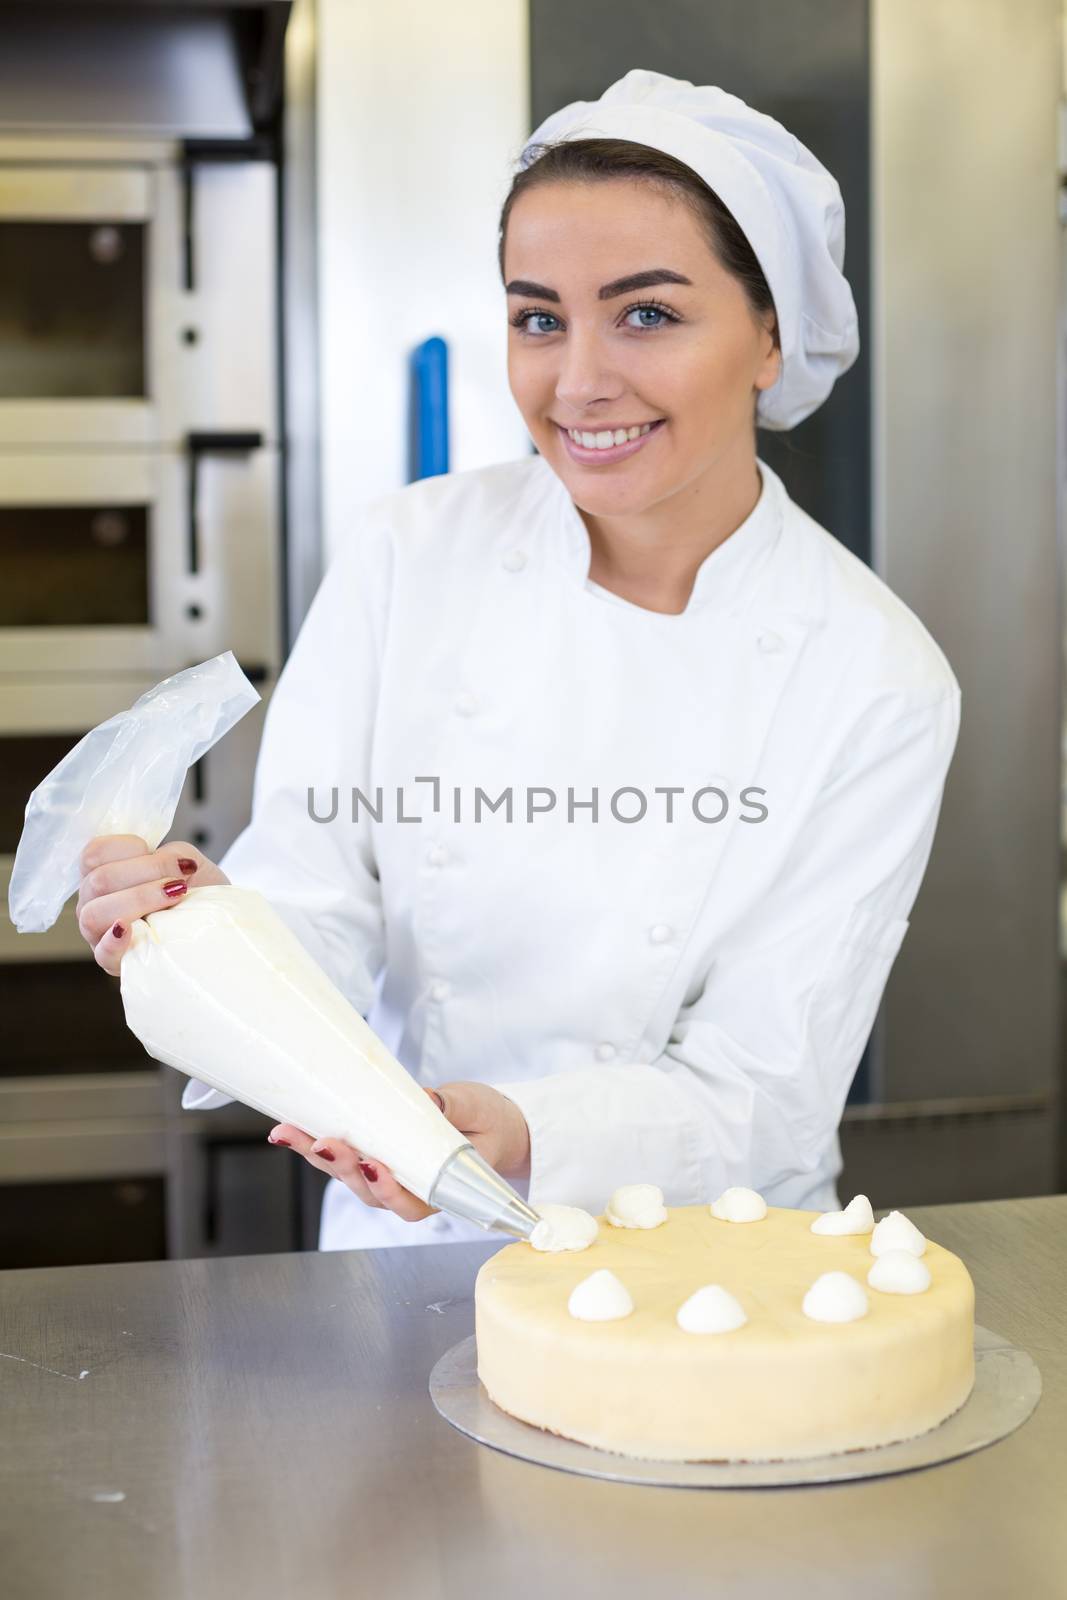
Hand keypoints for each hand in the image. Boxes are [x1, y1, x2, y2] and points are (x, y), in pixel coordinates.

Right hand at [77, 836, 228, 974]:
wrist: (217, 921)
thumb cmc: (197, 889)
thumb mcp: (185, 860)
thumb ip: (164, 856)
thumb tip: (154, 865)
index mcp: (104, 872)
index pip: (92, 854)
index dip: (127, 848)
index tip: (158, 855)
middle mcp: (95, 901)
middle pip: (97, 882)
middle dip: (145, 874)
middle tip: (178, 882)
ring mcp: (101, 933)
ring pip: (94, 914)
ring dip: (138, 900)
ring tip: (173, 899)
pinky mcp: (116, 961)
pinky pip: (102, 953)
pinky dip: (113, 941)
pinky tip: (128, 930)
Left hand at [267, 1081, 531, 1222]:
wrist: (489, 1123)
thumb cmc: (490, 1122)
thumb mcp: (480, 1109)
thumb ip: (455, 1106)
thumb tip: (426, 1098)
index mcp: (439, 1190)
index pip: (409, 1203)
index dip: (387, 1190)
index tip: (373, 1166)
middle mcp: (407, 1190)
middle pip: (367, 1190)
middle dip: (341, 1166)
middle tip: (324, 1142)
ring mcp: (384, 1175)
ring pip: (346, 1176)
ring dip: (316, 1155)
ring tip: (290, 1132)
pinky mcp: (370, 1154)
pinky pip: (340, 1156)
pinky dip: (313, 1143)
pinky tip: (289, 1129)